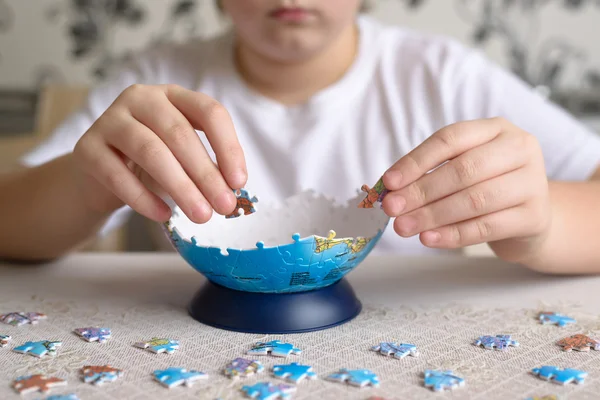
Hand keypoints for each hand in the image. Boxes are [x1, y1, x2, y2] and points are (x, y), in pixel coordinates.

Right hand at [73, 84, 246, 223]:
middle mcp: (141, 98)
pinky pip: (118, 174)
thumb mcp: (184, 157)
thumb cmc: (152, 164)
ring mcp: (110, 119)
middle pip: (180, 134)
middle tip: (224, 207)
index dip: (228, 147)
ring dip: (180, 187)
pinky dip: (143, 198)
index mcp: (173, 95)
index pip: (209, 111)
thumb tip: (232, 192)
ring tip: (201, 215)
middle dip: (207, 175)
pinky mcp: (86, 147)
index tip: (239, 182)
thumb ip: (208, 166)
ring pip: (151, 151)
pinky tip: (163, 215)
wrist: (99, 175)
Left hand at [381, 117, 551, 262]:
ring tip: (404, 227)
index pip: (451, 138)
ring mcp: (532, 182)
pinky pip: (487, 227)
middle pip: (464, 169)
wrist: (529, 218)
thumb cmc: (486, 187)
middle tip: (392, 208)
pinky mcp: (534, 216)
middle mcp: (519, 149)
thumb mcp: (461, 170)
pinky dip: (453, 235)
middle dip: (422, 191)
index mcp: (496, 129)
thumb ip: (429, 174)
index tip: (388, 182)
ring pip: (475, 199)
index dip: (416, 160)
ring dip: (433, 215)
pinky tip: (429, 239)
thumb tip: (390, 190)